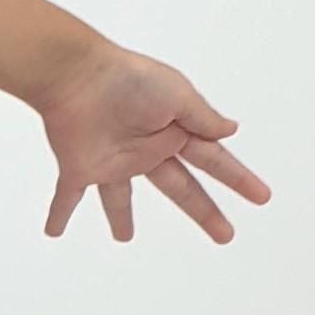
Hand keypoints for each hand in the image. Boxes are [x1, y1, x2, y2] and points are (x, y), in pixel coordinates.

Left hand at [35, 38, 270, 245]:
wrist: (78, 76)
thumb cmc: (130, 79)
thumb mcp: (178, 95)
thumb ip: (202, 117)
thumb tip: (232, 129)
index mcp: (174, 131)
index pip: (214, 162)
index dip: (239, 180)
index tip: (262, 197)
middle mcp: (145, 150)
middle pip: (180, 189)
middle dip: (204, 212)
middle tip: (226, 236)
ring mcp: (113, 160)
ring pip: (119, 198)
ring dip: (120, 218)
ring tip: (123, 238)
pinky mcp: (80, 167)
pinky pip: (68, 196)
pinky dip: (59, 214)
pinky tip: (52, 232)